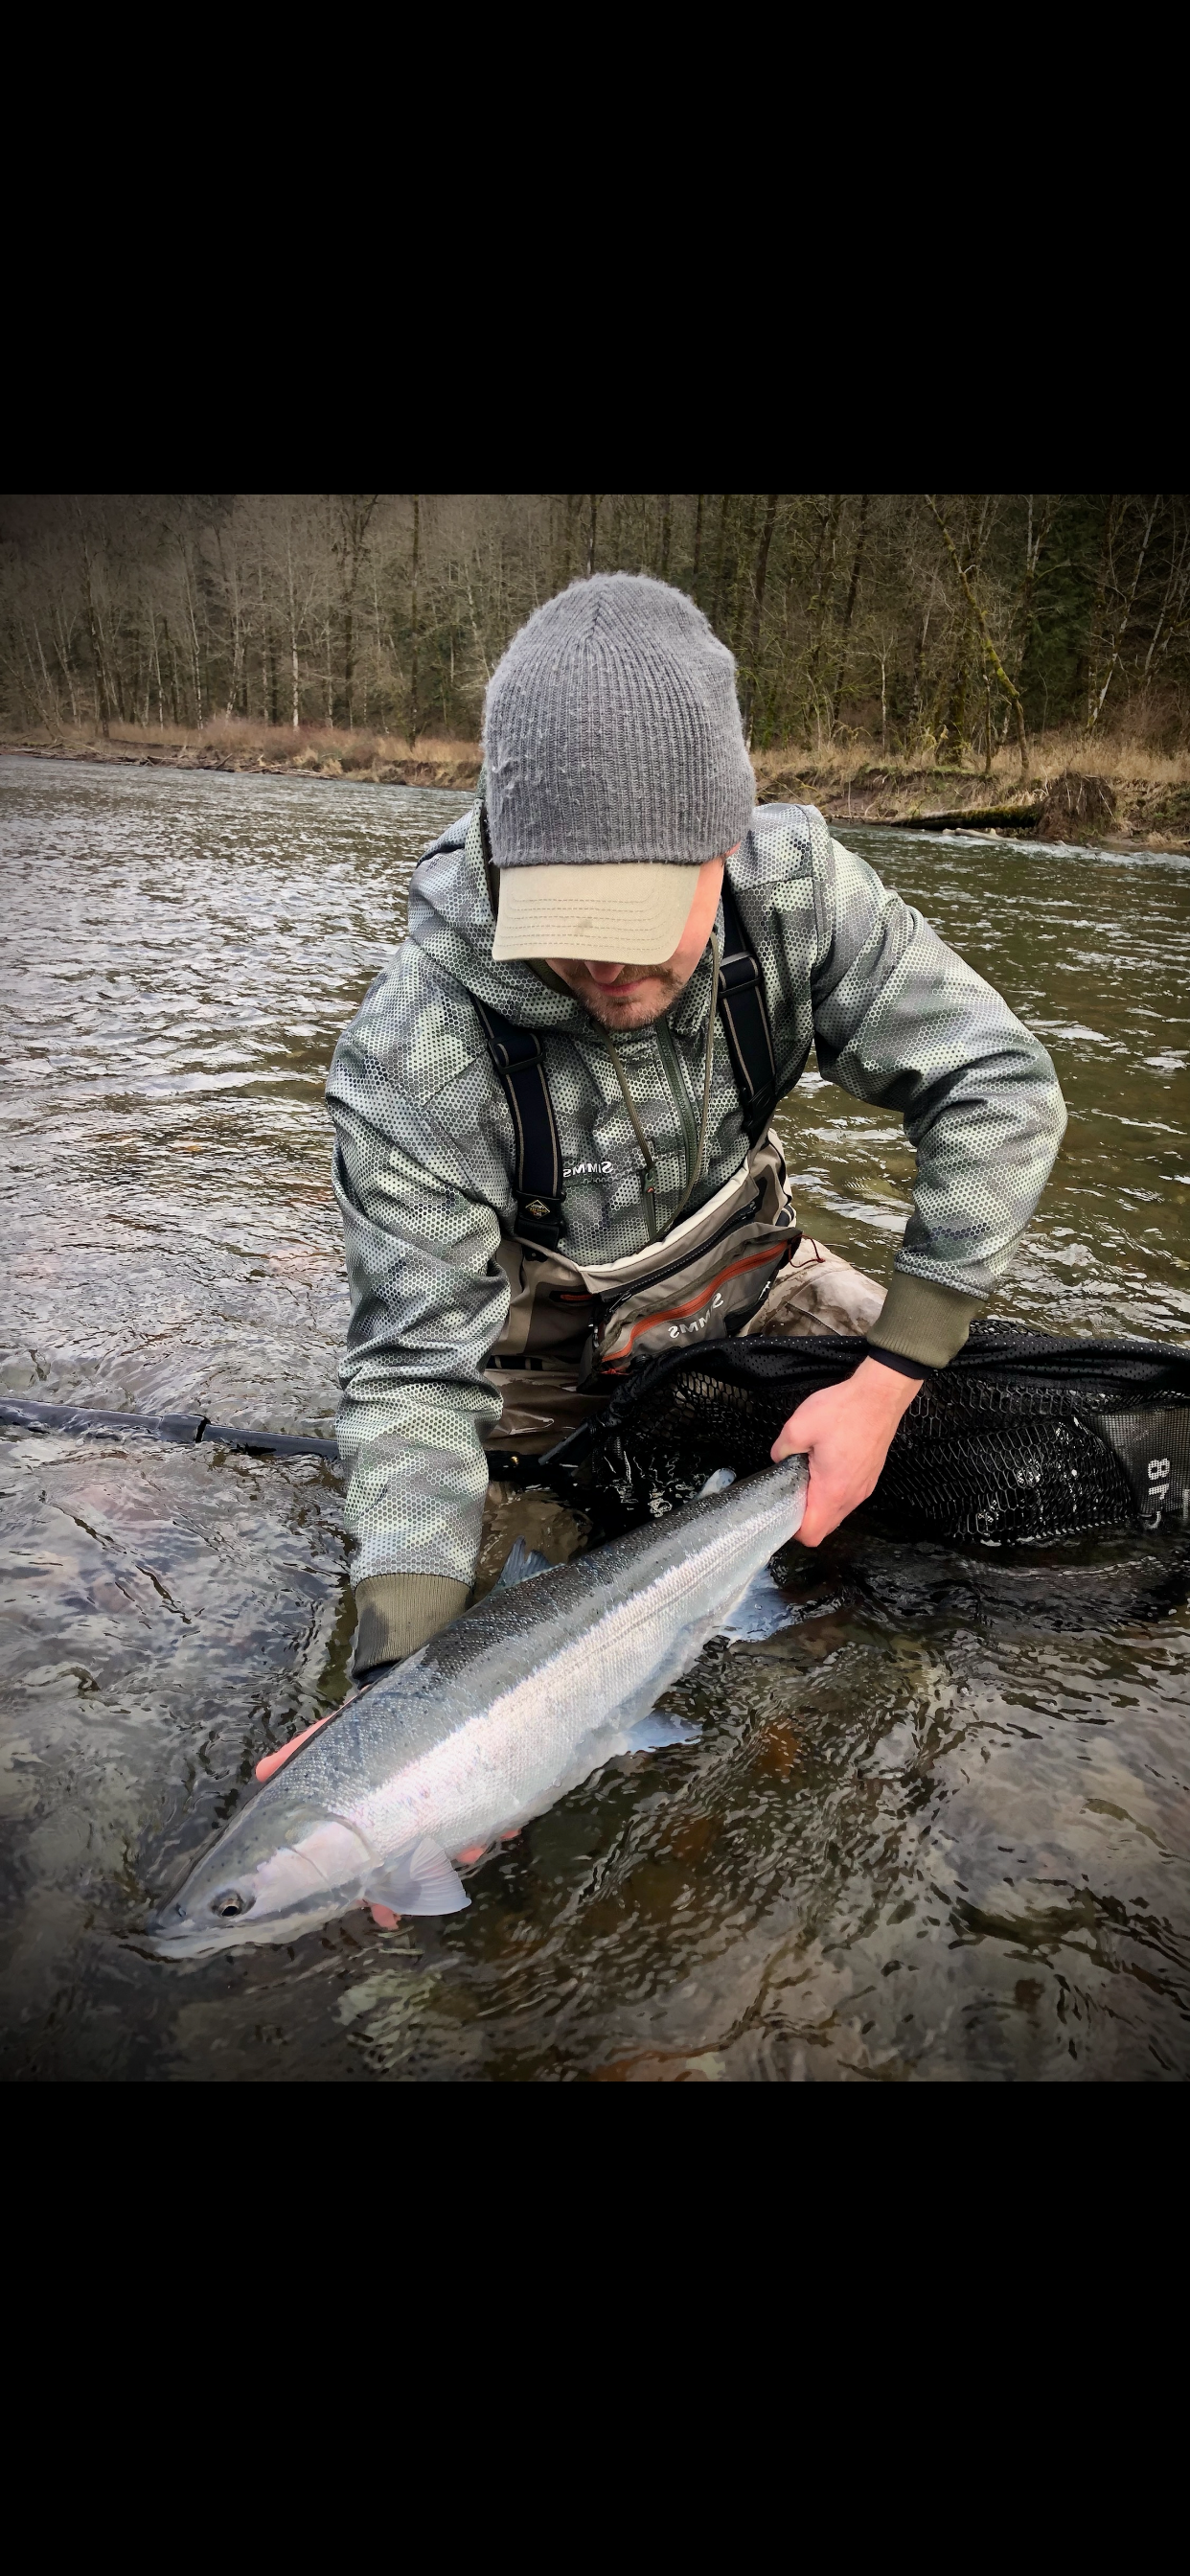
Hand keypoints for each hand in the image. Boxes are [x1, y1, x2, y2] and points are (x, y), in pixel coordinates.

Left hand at [771, 1354, 922, 1546]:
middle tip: (790, 1490)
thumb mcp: (798, 1426)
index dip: (793, 1529)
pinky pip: (847, 1496)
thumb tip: (779, 1459)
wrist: (880, 1395)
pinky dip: (833, 1491)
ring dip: (819, 1503)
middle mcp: (851, 1496)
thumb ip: (781, 1450)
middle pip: (825, 1526)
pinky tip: (824, 1466)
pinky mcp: (869, 1476)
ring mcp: (864, 1487)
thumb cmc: (845, 1410)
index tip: (782, 1510)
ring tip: (807, 1475)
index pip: (812, 1534)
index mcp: (832, 1491)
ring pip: (837, 1512)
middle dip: (805, 1516)